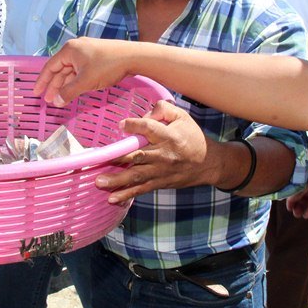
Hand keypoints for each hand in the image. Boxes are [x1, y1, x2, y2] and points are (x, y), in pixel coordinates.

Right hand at [34, 37, 133, 105]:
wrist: (133, 57)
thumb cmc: (108, 66)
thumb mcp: (85, 81)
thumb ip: (68, 92)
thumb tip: (56, 102)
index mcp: (69, 50)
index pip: (50, 66)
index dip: (42, 81)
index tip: (36, 93)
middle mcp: (76, 48)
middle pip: (60, 69)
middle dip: (54, 85)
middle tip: (48, 100)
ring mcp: (86, 52)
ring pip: (71, 70)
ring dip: (65, 84)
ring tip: (60, 99)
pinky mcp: (96, 57)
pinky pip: (80, 70)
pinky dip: (75, 81)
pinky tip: (73, 90)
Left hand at [96, 100, 218, 203]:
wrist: (208, 163)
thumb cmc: (192, 136)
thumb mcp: (182, 117)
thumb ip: (163, 109)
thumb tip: (144, 113)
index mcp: (169, 136)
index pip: (150, 129)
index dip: (135, 126)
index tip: (121, 125)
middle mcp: (164, 154)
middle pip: (138, 156)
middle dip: (117, 158)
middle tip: (98, 160)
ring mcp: (161, 171)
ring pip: (137, 175)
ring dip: (117, 179)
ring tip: (99, 181)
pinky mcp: (160, 182)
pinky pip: (141, 189)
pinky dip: (127, 194)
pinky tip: (112, 198)